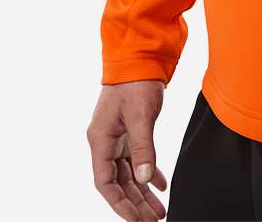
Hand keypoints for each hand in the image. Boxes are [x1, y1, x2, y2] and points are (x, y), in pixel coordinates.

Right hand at [87, 80, 167, 220]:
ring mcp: (117, 136)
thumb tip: (143, 179)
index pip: (105, 183)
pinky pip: (136, 159)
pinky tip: (161, 185)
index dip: (119, 204)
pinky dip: (148, 172)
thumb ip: (143, 148)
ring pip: (128, 173)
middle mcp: (105, 141)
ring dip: (142, 192)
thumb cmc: (136, 81)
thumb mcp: (140, 115)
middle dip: (134, 203)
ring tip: (158, 211)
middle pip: (118, 182)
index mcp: (100, 139)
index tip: (136, 220)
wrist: (140, 55)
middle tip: (152, 220)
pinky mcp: (129, 130)